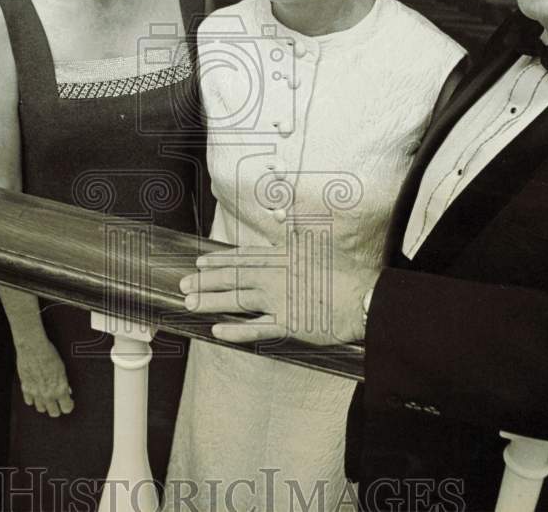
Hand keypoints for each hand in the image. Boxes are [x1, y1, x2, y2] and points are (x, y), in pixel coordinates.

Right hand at [14, 331, 74, 417]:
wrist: (33, 347)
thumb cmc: (50, 354)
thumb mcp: (62, 368)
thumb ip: (64, 383)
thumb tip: (67, 391)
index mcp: (60, 389)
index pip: (66, 408)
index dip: (69, 405)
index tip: (69, 402)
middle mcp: (48, 394)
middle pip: (54, 413)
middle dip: (58, 408)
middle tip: (59, 402)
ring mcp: (36, 393)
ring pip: (41, 409)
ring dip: (45, 404)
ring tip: (47, 397)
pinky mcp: (25, 389)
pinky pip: (29, 402)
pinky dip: (33, 399)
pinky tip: (36, 393)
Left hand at [180, 241, 380, 345]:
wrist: (364, 300)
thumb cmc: (343, 273)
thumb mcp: (316, 244)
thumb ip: (294, 232)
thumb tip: (280, 217)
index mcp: (281, 256)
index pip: (242, 257)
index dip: (218, 260)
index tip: (199, 262)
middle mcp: (275, 277)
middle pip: (232, 277)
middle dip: (205, 280)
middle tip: (183, 284)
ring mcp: (280, 301)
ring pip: (236, 300)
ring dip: (211, 302)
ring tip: (190, 303)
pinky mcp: (288, 324)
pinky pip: (256, 328)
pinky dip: (236, 330)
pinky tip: (217, 330)